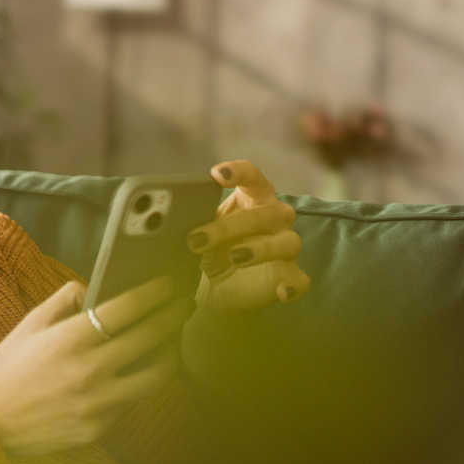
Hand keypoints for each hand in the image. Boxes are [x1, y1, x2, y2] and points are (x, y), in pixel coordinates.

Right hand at [0, 277, 194, 455]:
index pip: (127, 309)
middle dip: (174, 316)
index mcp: (70, 339)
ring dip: (170, 354)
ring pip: (154, 376)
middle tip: (186, 304)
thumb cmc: (8, 367)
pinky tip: (140, 370)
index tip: (172, 283)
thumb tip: (95, 290)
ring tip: (172, 340)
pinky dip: (138, 382)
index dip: (156, 293)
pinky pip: (131, 401)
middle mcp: (88, 371)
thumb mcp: (30, 323)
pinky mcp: (99, 428)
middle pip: (150, 338)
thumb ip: (64, 299)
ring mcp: (97, 404)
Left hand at [186, 160, 309, 313]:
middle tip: (197, 239)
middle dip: (229, 226)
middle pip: (265, 213)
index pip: (253, 176)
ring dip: (260, 249)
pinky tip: (281, 290)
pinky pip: (300, 279)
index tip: (215, 175)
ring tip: (233, 258)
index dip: (238, 172)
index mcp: (254, 197)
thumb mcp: (198, 229)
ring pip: (287, 242)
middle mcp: (275, 217)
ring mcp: (285, 246)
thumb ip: (189, 219)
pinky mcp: (290, 276)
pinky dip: (293, 284)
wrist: (217, 284)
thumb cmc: (212, 246)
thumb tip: (163, 217)